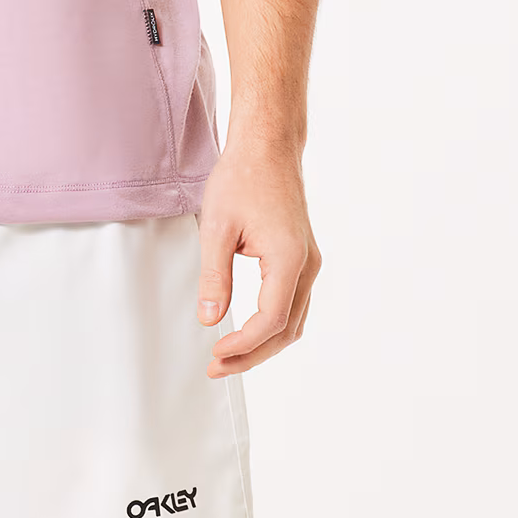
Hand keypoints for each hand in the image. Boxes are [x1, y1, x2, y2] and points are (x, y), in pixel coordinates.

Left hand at [196, 142, 319, 377]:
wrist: (268, 148)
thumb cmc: (243, 178)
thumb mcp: (216, 228)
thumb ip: (214, 277)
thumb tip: (209, 319)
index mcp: (288, 258)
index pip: (270, 320)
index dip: (243, 344)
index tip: (214, 353)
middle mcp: (306, 265)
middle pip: (286, 329)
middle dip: (252, 355)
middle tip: (216, 369)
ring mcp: (308, 262)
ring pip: (293, 321)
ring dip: (262, 344)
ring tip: (228, 358)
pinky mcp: (301, 258)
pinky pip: (292, 304)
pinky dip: (271, 326)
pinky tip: (246, 333)